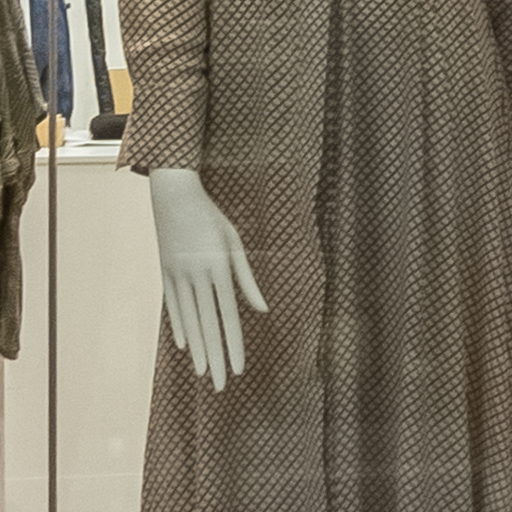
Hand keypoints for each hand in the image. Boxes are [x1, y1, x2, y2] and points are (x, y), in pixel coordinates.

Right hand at [149, 168, 268, 391]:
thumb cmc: (210, 216)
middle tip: (222, 386)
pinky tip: (185, 346)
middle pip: (208, 325)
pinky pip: (171, 306)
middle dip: (217, 358)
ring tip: (203, 374)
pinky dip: (179, 327)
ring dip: (198, 349)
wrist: (173, 193)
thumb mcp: (234, 241)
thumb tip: (262, 309)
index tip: (240, 369)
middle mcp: (196, 276)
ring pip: (188, 321)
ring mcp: (176, 276)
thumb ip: (246, 277)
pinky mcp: (164, 273)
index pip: (229, 316)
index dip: (235, 345)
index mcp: (218, 268)